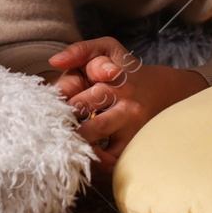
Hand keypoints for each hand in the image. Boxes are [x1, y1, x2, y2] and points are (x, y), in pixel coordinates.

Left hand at [48, 37, 207, 177]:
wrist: (165, 91)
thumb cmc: (127, 70)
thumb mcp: (108, 49)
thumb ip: (81, 51)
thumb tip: (54, 61)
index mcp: (114, 79)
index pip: (82, 88)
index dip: (59, 100)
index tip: (46, 108)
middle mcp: (124, 103)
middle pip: (87, 115)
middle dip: (64, 122)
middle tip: (46, 129)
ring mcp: (131, 127)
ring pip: (97, 138)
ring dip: (76, 142)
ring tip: (60, 143)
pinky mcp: (134, 145)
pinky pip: (112, 161)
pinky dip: (94, 162)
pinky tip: (81, 157)